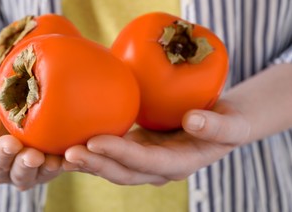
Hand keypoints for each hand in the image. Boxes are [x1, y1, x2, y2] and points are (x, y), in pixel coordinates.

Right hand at [0, 89, 62, 190]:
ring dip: (47, 168)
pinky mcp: (55, 160)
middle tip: (33, 156)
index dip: (1, 155)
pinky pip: (62, 165)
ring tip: (52, 159)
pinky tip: (72, 153)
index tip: (10, 143)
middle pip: (19, 175)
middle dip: (26, 166)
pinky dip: (67, 161)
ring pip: (41, 175)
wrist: (14, 100)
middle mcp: (13, 169)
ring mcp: (36, 167)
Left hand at [63, 99, 249, 185]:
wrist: (221, 125)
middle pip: (122, 171)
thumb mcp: (231, 125)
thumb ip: (216, 126)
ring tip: (59, 151)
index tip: (96, 141)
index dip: (121, 154)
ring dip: (87, 160)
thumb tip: (192, 120)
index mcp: (179, 163)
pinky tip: (71, 138)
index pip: (146, 162)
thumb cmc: (229, 124)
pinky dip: (91, 148)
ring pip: (111, 166)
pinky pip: (111, 152)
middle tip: (67, 152)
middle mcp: (157, 168)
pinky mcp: (137, 147)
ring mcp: (145, 160)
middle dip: (95, 163)